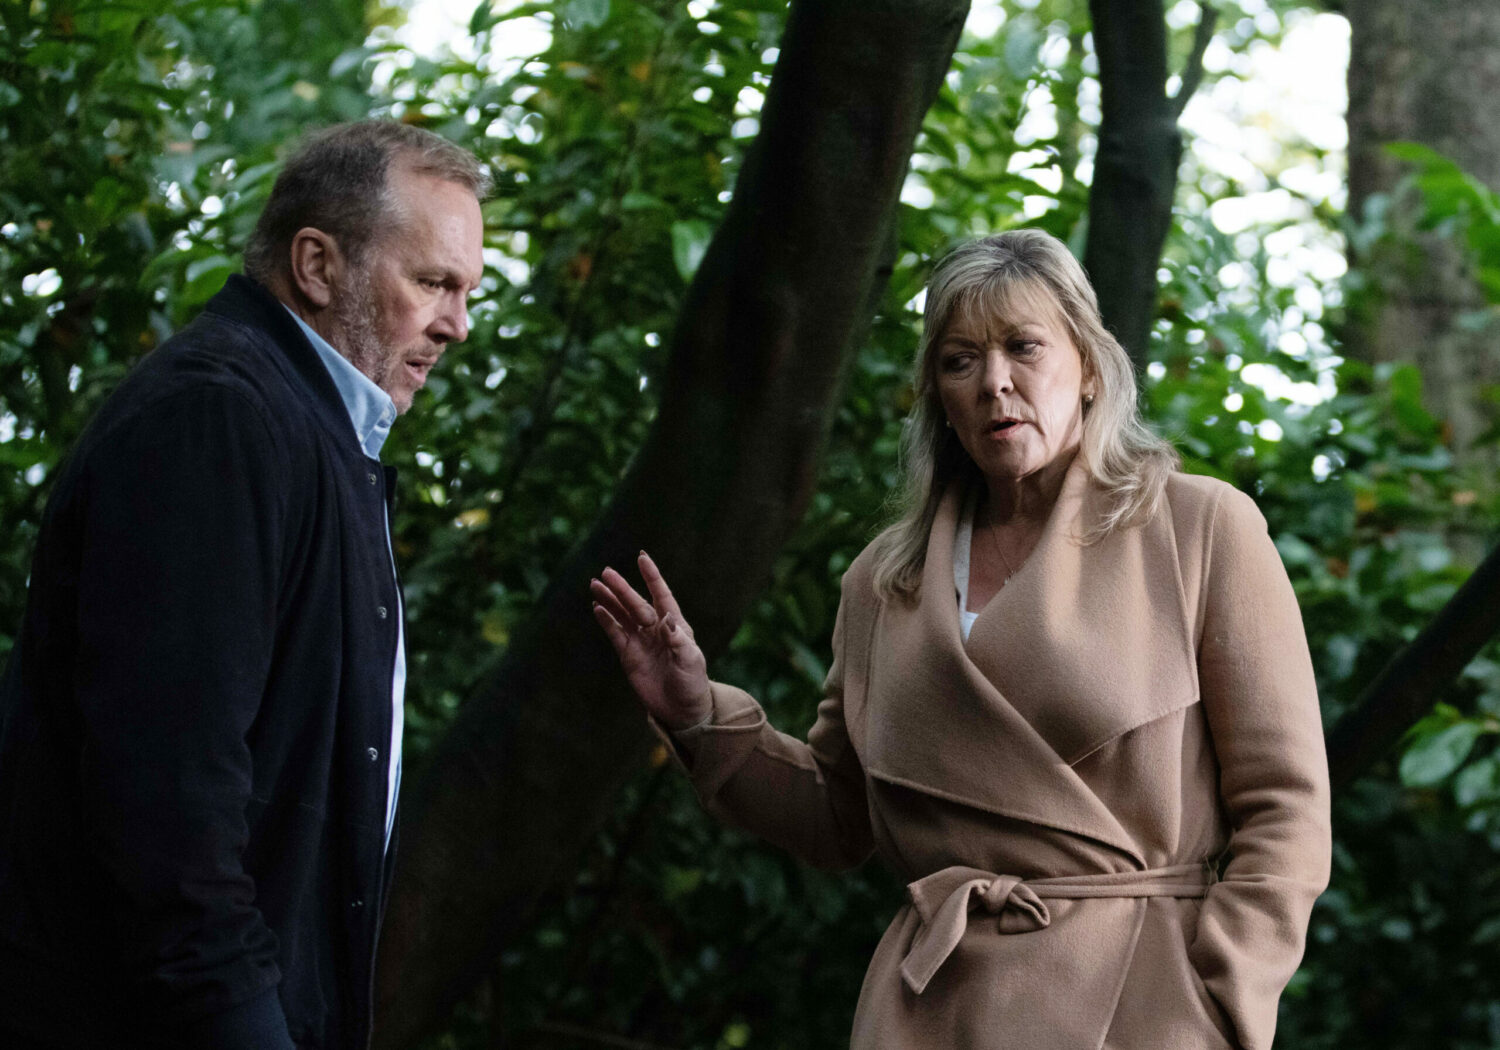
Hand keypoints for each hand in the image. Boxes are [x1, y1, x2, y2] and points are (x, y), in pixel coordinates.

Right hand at [592, 551, 710, 729]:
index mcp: (675, 625)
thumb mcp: (690, 661)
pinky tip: (597, 607)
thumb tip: (666, 618)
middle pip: (636, 603)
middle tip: (606, 572)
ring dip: (610, 600)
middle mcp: (656, 629)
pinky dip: (606, 620)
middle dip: (622, 588)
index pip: (661, 595)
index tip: (642, 557)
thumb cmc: (693, 683)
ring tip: (595, 584)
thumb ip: (677, 640)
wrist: (682, 710)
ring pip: (622, 615)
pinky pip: (615, 633)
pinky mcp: (629, 655)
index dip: (652, 577)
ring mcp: (641, 641)